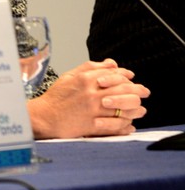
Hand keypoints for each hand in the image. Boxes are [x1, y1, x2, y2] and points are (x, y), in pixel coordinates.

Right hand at [27, 58, 149, 138]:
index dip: (126, 76)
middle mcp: (90, 93)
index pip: (114, 74)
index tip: (132, 78)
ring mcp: (92, 110)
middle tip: (144, 92)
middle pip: (123, 90)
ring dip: (135, 109)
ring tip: (140, 110)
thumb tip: (112, 63)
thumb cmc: (56, 97)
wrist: (43, 116)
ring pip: (122, 108)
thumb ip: (90, 67)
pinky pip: (114, 125)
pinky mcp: (91, 125)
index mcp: (85, 79)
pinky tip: (129, 125)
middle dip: (137, 91)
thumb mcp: (69, 76)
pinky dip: (124, 126)